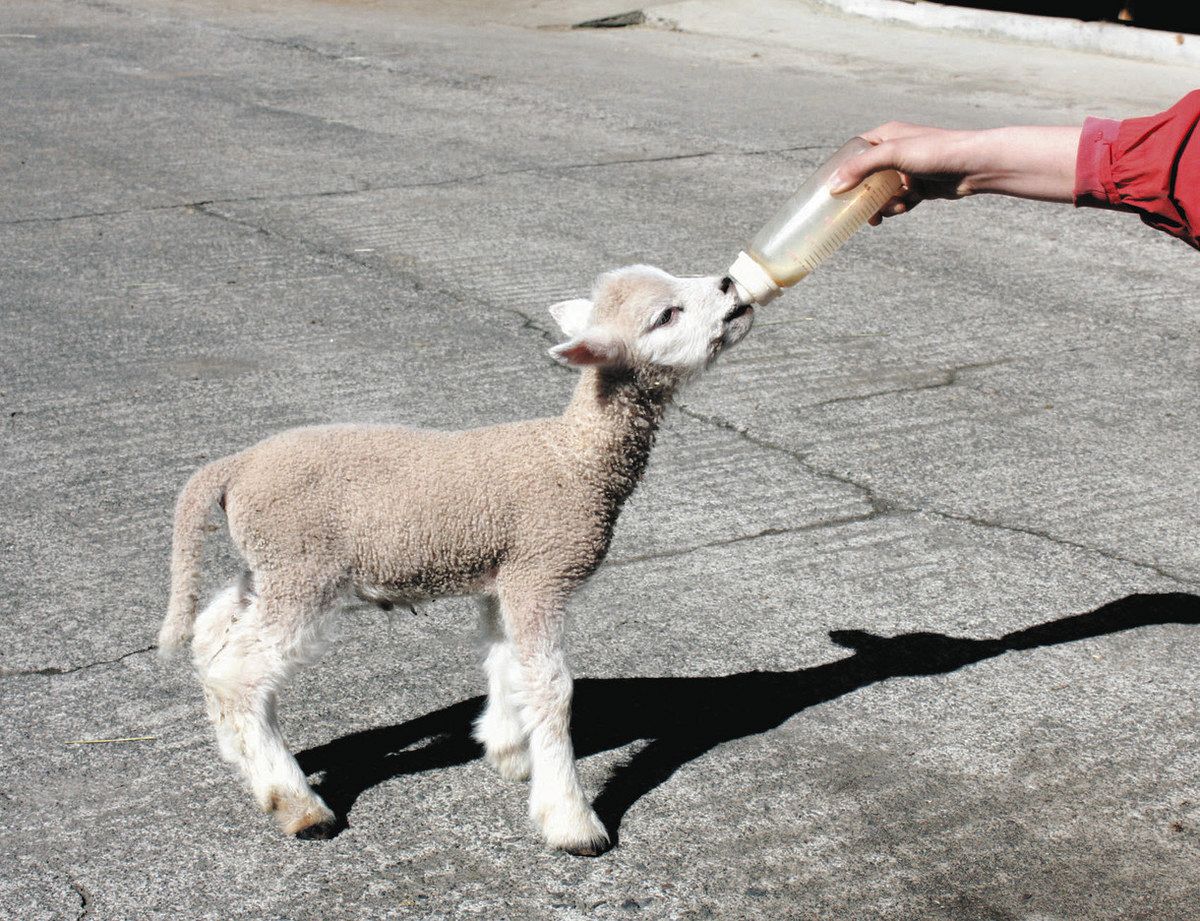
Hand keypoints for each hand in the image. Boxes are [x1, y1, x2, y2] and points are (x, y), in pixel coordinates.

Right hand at [830, 122, 1081, 224]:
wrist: (975, 165)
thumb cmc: (936, 152)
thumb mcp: (893, 155)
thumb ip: (861, 169)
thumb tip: (834, 186)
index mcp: (885, 136)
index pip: (853, 153)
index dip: (841, 171)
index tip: (831, 191)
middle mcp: (894, 152)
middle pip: (865, 177)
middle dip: (862, 196)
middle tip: (856, 212)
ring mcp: (906, 170)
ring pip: (881, 193)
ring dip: (882, 204)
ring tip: (891, 209)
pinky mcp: (918, 187)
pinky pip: (898, 201)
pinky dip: (898, 207)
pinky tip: (905, 207)